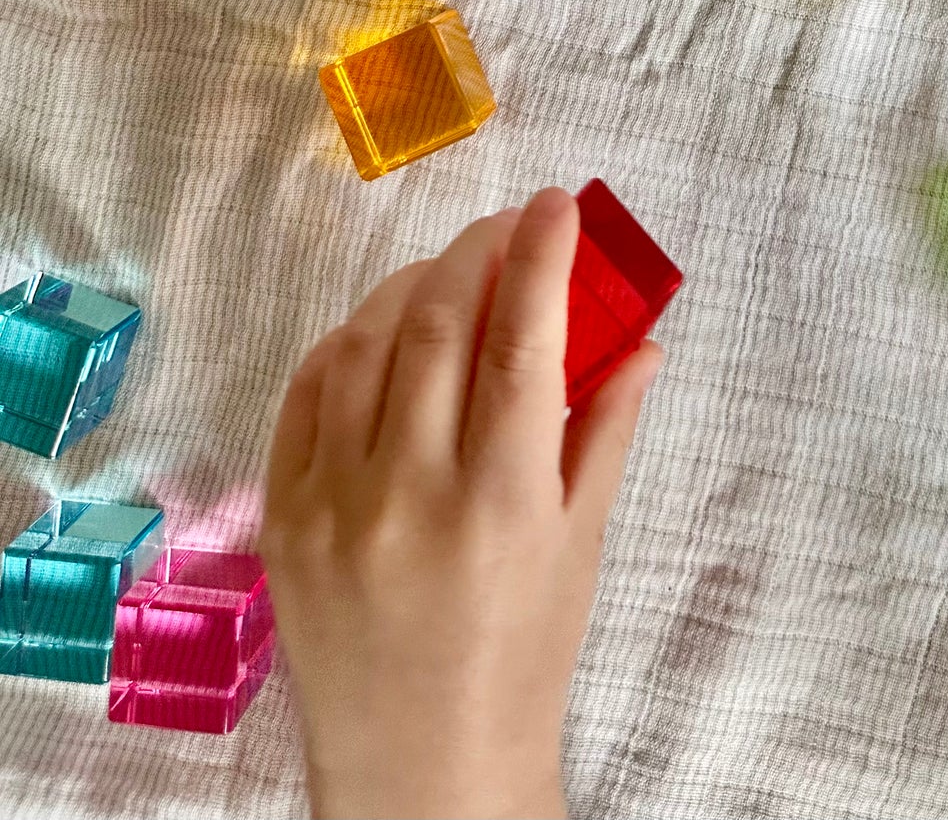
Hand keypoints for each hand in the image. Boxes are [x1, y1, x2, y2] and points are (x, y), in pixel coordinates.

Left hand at [261, 189, 662, 819]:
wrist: (423, 769)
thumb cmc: (521, 656)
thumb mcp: (580, 546)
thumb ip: (605, 431)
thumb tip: (645, 339)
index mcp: (501, 502)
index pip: (521, 342)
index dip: (541, 257)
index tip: (557, 204)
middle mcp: (411, 493)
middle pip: (439, 324)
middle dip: (478, 252)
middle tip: (508, 225)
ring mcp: (334, 504)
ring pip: (366, 345)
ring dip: (412, 286)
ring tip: (450, 272)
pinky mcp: (281, 518)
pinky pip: (306, 394)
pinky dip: (348, 343)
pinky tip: (382, 330)